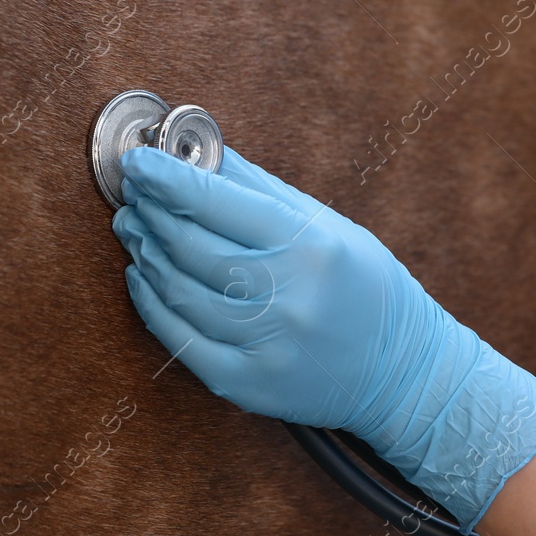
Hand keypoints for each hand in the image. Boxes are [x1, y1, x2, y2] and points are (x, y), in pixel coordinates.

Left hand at [113, 145, 535, 530]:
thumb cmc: (364, 287)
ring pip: (179, 291)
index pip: (218, 202)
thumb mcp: (326, 225)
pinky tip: (144, 278)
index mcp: (310, 246)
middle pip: (191, 245)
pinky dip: (151, 304)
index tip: (138, 161)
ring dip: (146, 254)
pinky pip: (179, 340)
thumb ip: (258, 189)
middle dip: (152, 213)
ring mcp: (265, 344)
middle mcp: (287, 296)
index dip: (167, 179)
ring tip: (134, 229)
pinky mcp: (247, 383)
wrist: (402, 372)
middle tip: (133, 194)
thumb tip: (198, 151)